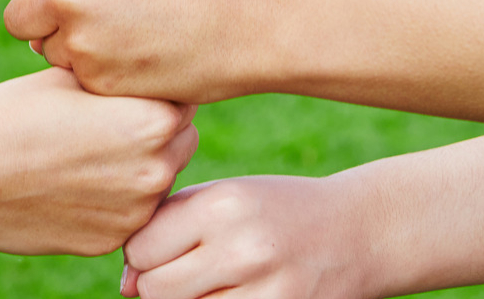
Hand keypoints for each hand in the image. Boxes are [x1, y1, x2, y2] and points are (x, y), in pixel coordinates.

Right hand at [0, 68, 198, 255]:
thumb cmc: (13, 111)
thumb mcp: (71, 75)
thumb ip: (120, 76)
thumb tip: (141, 70)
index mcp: (153, 119)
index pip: (183, 98)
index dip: (154, 90)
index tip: (126, 89)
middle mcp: (156, 170)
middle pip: (179, 141)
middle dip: (154, 130)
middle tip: (106, 121)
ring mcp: (134, 212)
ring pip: (156, 180)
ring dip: (136, 167)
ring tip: (84, 152)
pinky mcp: (109, 242)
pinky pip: (127, 215)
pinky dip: (110, 201)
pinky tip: (70, 183)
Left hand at [1, 0, 266, 102]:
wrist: (250, 19)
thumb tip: (32, 0)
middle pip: (18, 18)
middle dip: (43, 24)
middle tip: (87, 26)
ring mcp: (78, 39)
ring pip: (46, 52)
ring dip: (73, 51)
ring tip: (126, 40)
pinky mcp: (98, 80)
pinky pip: (77, 81)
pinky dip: (100, 77)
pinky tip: (139, 62)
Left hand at [120, 176, 370, 298]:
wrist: (358, 232)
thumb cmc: (275, 209)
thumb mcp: (225, 195)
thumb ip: (168, 225)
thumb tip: (125, 286)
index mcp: (222, 205)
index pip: (140, 248)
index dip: (140, 254)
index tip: (162, 250)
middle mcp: (242, 248)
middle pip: (155, 289)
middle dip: (156, 285)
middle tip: (183, 272)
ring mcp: (266, 291)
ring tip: (210, 281)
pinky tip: (229, 293)